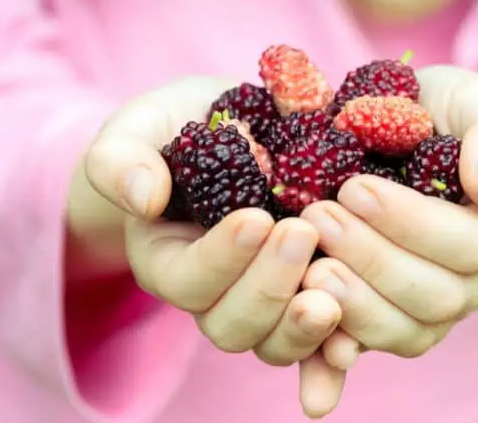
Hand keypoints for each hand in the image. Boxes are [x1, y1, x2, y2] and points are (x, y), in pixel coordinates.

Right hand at [67, 76, 344, 414]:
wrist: (235, 128)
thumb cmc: (182, 127)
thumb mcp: (141, 129)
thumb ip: (122, 159)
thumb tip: (142, 196)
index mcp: (168, 259)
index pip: (186, 280)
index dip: (219, 259)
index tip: (255, 218)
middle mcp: (215, 293)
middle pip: (232, 324)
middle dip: (268, 286)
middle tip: (301, 233)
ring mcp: (263, 302)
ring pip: (276, 343)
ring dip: (303, 327)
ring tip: (332, 292)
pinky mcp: (305, 297)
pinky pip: (320, 344)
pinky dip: (335, 350)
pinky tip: (355, 343)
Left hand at [301, 66, 477, 363]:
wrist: (434, 134)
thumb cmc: (454, 112)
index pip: (471, 243)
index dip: (408, 222)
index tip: (353, 187)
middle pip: (440, 295)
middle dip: (373, 259)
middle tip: (318, 219)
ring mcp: (457, 306)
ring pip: (413, 331)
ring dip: (356, 302)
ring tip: (310, 266)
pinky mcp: (416, 321)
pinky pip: (386, 341)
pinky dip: (347, 338)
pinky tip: (311, 315)